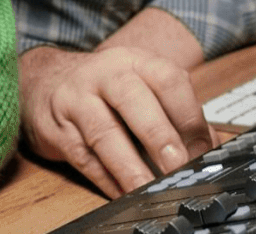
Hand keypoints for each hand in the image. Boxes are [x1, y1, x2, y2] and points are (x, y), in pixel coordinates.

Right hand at [19, 42, 215, 198]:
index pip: (167, 80)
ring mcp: (76, 101)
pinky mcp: (57, 129)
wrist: (43, 81)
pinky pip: (83, 158)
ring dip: (129, 166)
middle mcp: (104, 75)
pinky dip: (106, 180)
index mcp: (134, 62)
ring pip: (104, 132)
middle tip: (178, 166)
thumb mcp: (140, 85)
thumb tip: (212, 147)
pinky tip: (123, 194)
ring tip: (149, 189)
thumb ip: (176, 113)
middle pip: (133, 100)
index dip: (189, 116)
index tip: (203, 150)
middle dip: (158, 135)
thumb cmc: (103, 88)